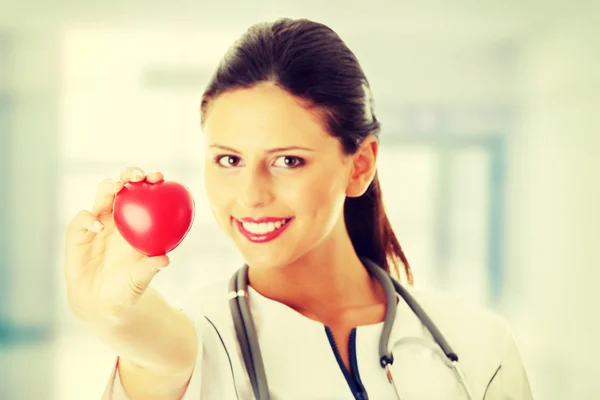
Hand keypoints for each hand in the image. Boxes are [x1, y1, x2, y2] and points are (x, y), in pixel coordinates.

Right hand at [64, 167, 169, 324]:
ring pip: (102, 196)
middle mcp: (118, 218)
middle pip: (123, 186)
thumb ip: (150, 267)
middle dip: (131, 174)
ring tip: (118, 186)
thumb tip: (165, 260)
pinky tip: (99, 226)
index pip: (145, 195)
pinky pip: (83, 219)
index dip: (152, 182)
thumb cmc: (127, 287)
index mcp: (137, 222)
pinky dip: (90, 219)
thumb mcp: (141, 278)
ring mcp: (97, 223)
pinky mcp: (78, 234)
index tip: (161, 178)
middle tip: (140, 176)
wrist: (102, 303)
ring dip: (109, 187)